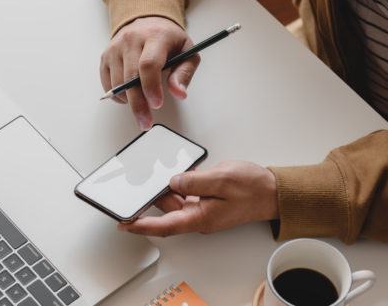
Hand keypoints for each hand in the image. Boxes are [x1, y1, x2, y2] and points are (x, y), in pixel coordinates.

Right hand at [100, 17, 199, 130]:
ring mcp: (115, 48)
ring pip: (117, 83)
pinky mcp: (105, 56)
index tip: (156, 104)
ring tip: (142, 107)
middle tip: (146, 122)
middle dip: (138, 104)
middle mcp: (131, 39)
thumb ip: (184, 73)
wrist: (148, 22)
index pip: (149, 64)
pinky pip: (107, 83)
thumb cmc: (168, 40)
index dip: (151, 87)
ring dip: (129, 101)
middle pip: (130, 77)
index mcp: (155, 36)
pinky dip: (118, 95)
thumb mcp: (187, 52)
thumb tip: (179, 93)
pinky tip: (130, 96)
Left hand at [117, 160, 278, 236]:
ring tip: (160, 173)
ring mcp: (203, 209)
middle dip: (151, 199)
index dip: (141, 226)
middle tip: (137, 187)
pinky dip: (179, 184)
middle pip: (167, 211)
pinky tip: (179, 173)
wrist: (273, 192)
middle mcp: (199, 217)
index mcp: (201, 218)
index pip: (164, 226)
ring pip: (175, 201)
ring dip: (167, 189)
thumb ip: (194, 181)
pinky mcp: (206, 201)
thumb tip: (173, 181)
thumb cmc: (254, 189)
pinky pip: (186, 194)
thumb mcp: (222, 179)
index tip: (124, 224)